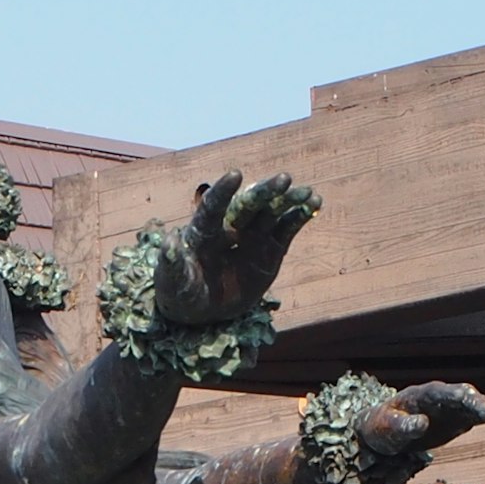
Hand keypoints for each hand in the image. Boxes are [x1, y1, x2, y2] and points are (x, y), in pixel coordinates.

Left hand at [162, 171, 318, 323]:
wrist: (202, 308)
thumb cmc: (181, 292)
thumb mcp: (174, 283)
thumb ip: (173, 264)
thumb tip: (169, 241)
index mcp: (203, 232)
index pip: (213, 207)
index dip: (223, 192)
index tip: (235, 175)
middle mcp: (228, 228)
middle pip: (248, 206)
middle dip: (265, 192)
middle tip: (284, 179)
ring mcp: (251, 237)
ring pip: (271, 213)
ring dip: (289, 201)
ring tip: (307, 193)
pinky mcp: (269, 249)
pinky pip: (286, 229)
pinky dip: (299, 216)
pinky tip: (314, 203)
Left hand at [360, 382, 484, 462]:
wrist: (379, 432)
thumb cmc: (379, 427)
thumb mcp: (386, 427)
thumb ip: (403, 425)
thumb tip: (422, 423)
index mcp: (422, 395)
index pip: (446, 394)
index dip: (464, 399)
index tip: (480, 407)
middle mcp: (440, 397)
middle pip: (466, 397)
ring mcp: (450, 407)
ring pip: (476, 405)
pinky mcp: (455, 419)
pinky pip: (477, 415)